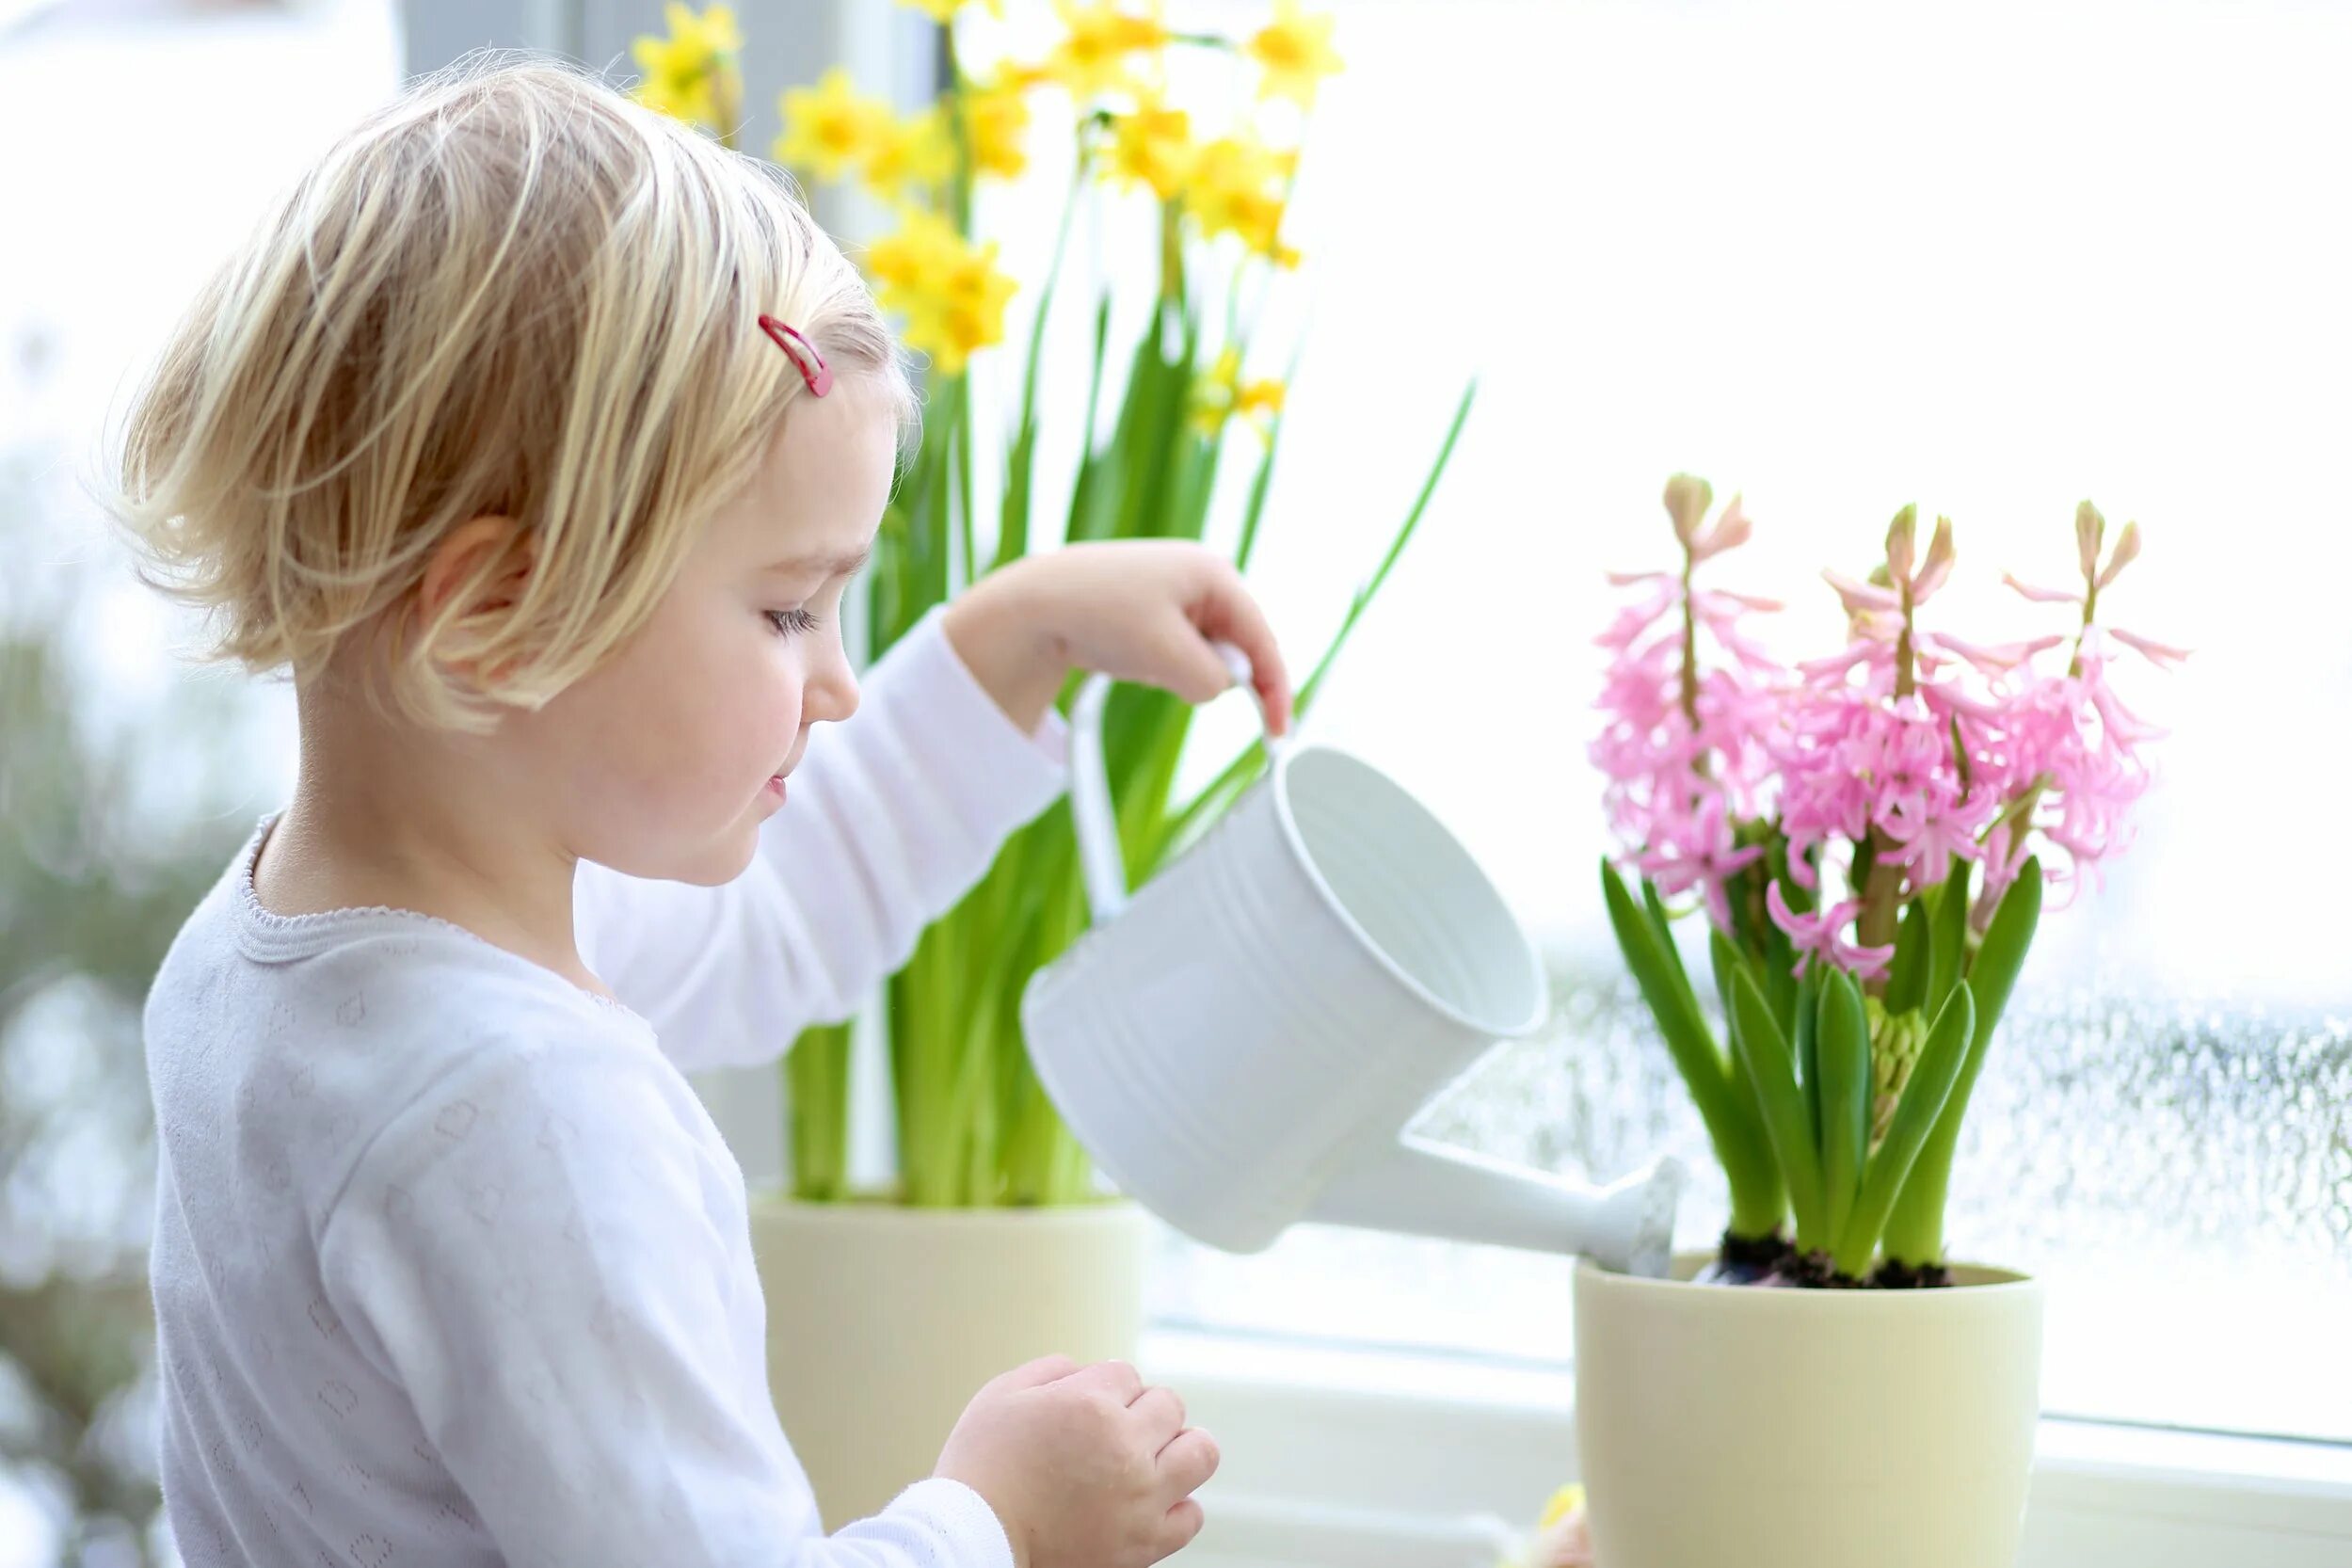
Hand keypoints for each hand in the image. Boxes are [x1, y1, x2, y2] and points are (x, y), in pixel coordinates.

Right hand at [933, 1354, 1219, 1567]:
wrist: (971, 1544)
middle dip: (1141, 1411)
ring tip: (1151, 1458)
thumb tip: (1089, 1369)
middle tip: (1110, 1434)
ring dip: (1178, 1447)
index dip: (1101, 1388)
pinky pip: (1191, 1515)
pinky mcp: (1144, 1544)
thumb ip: (1053, 1370)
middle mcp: (1125, 1448)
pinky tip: (1146, 1501)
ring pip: (1201, 1452)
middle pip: (1170, 1405)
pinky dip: (1176, 1505)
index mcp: (1090, 1404)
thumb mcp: (1002, 1395)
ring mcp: (1140, 1498)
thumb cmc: (980, 1469)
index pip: (1126, 1373)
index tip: (1076, 1413)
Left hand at [942, 541, 1292, 737]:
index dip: (1275, 689)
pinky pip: (1181, 651)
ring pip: (1207, 653)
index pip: (1263, 639)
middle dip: (1217, 675)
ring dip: (1184, 671)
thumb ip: (1211, 681)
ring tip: (1139, 657)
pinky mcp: (1155, 611)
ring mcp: (1177, 593)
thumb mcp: (1166, 657)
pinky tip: (1131, 655)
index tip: (1278, 731)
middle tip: (1175, 681)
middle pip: (1238, 644)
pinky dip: (1165, 666)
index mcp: (1214, 574)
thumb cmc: (1097, 612)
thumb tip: (1222, 689)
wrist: (1033, 605)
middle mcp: (1201, 577)